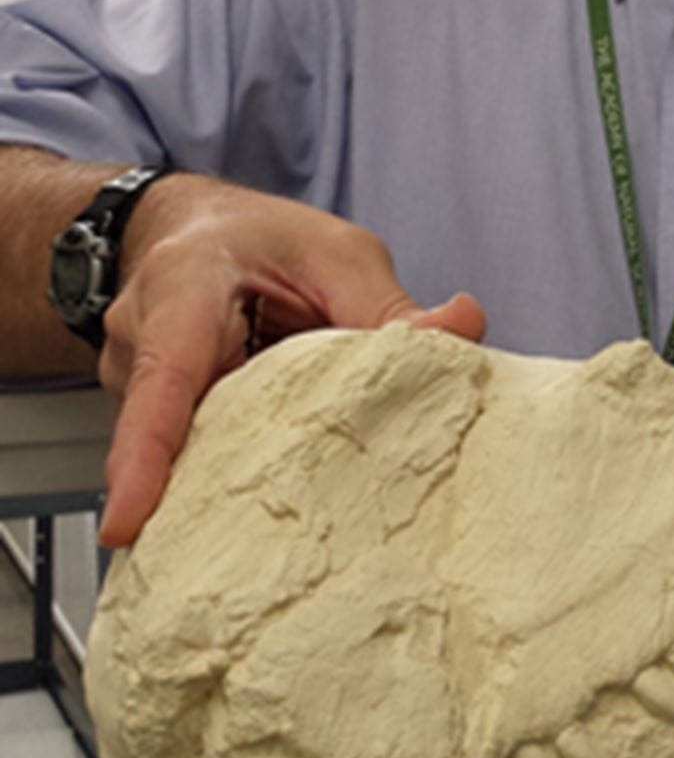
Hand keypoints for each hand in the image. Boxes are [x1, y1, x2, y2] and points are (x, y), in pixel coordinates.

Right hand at [97, 174, 483, 545]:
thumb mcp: (333, 252)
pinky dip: (249, 469)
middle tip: (308, 514)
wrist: (186, 234)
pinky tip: (287, 475)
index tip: (127, 524)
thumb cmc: (250, 239)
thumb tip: (463, 327)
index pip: (161, 386)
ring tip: (310, 474)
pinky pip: (202, 457)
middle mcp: (140, 352)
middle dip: (236, 487)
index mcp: (179, 297)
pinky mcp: (158, 426)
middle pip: (181, 442)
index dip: (143, 460)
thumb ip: (390, 303)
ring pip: (195, 457)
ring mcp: (137, 395)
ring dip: (252, 475)